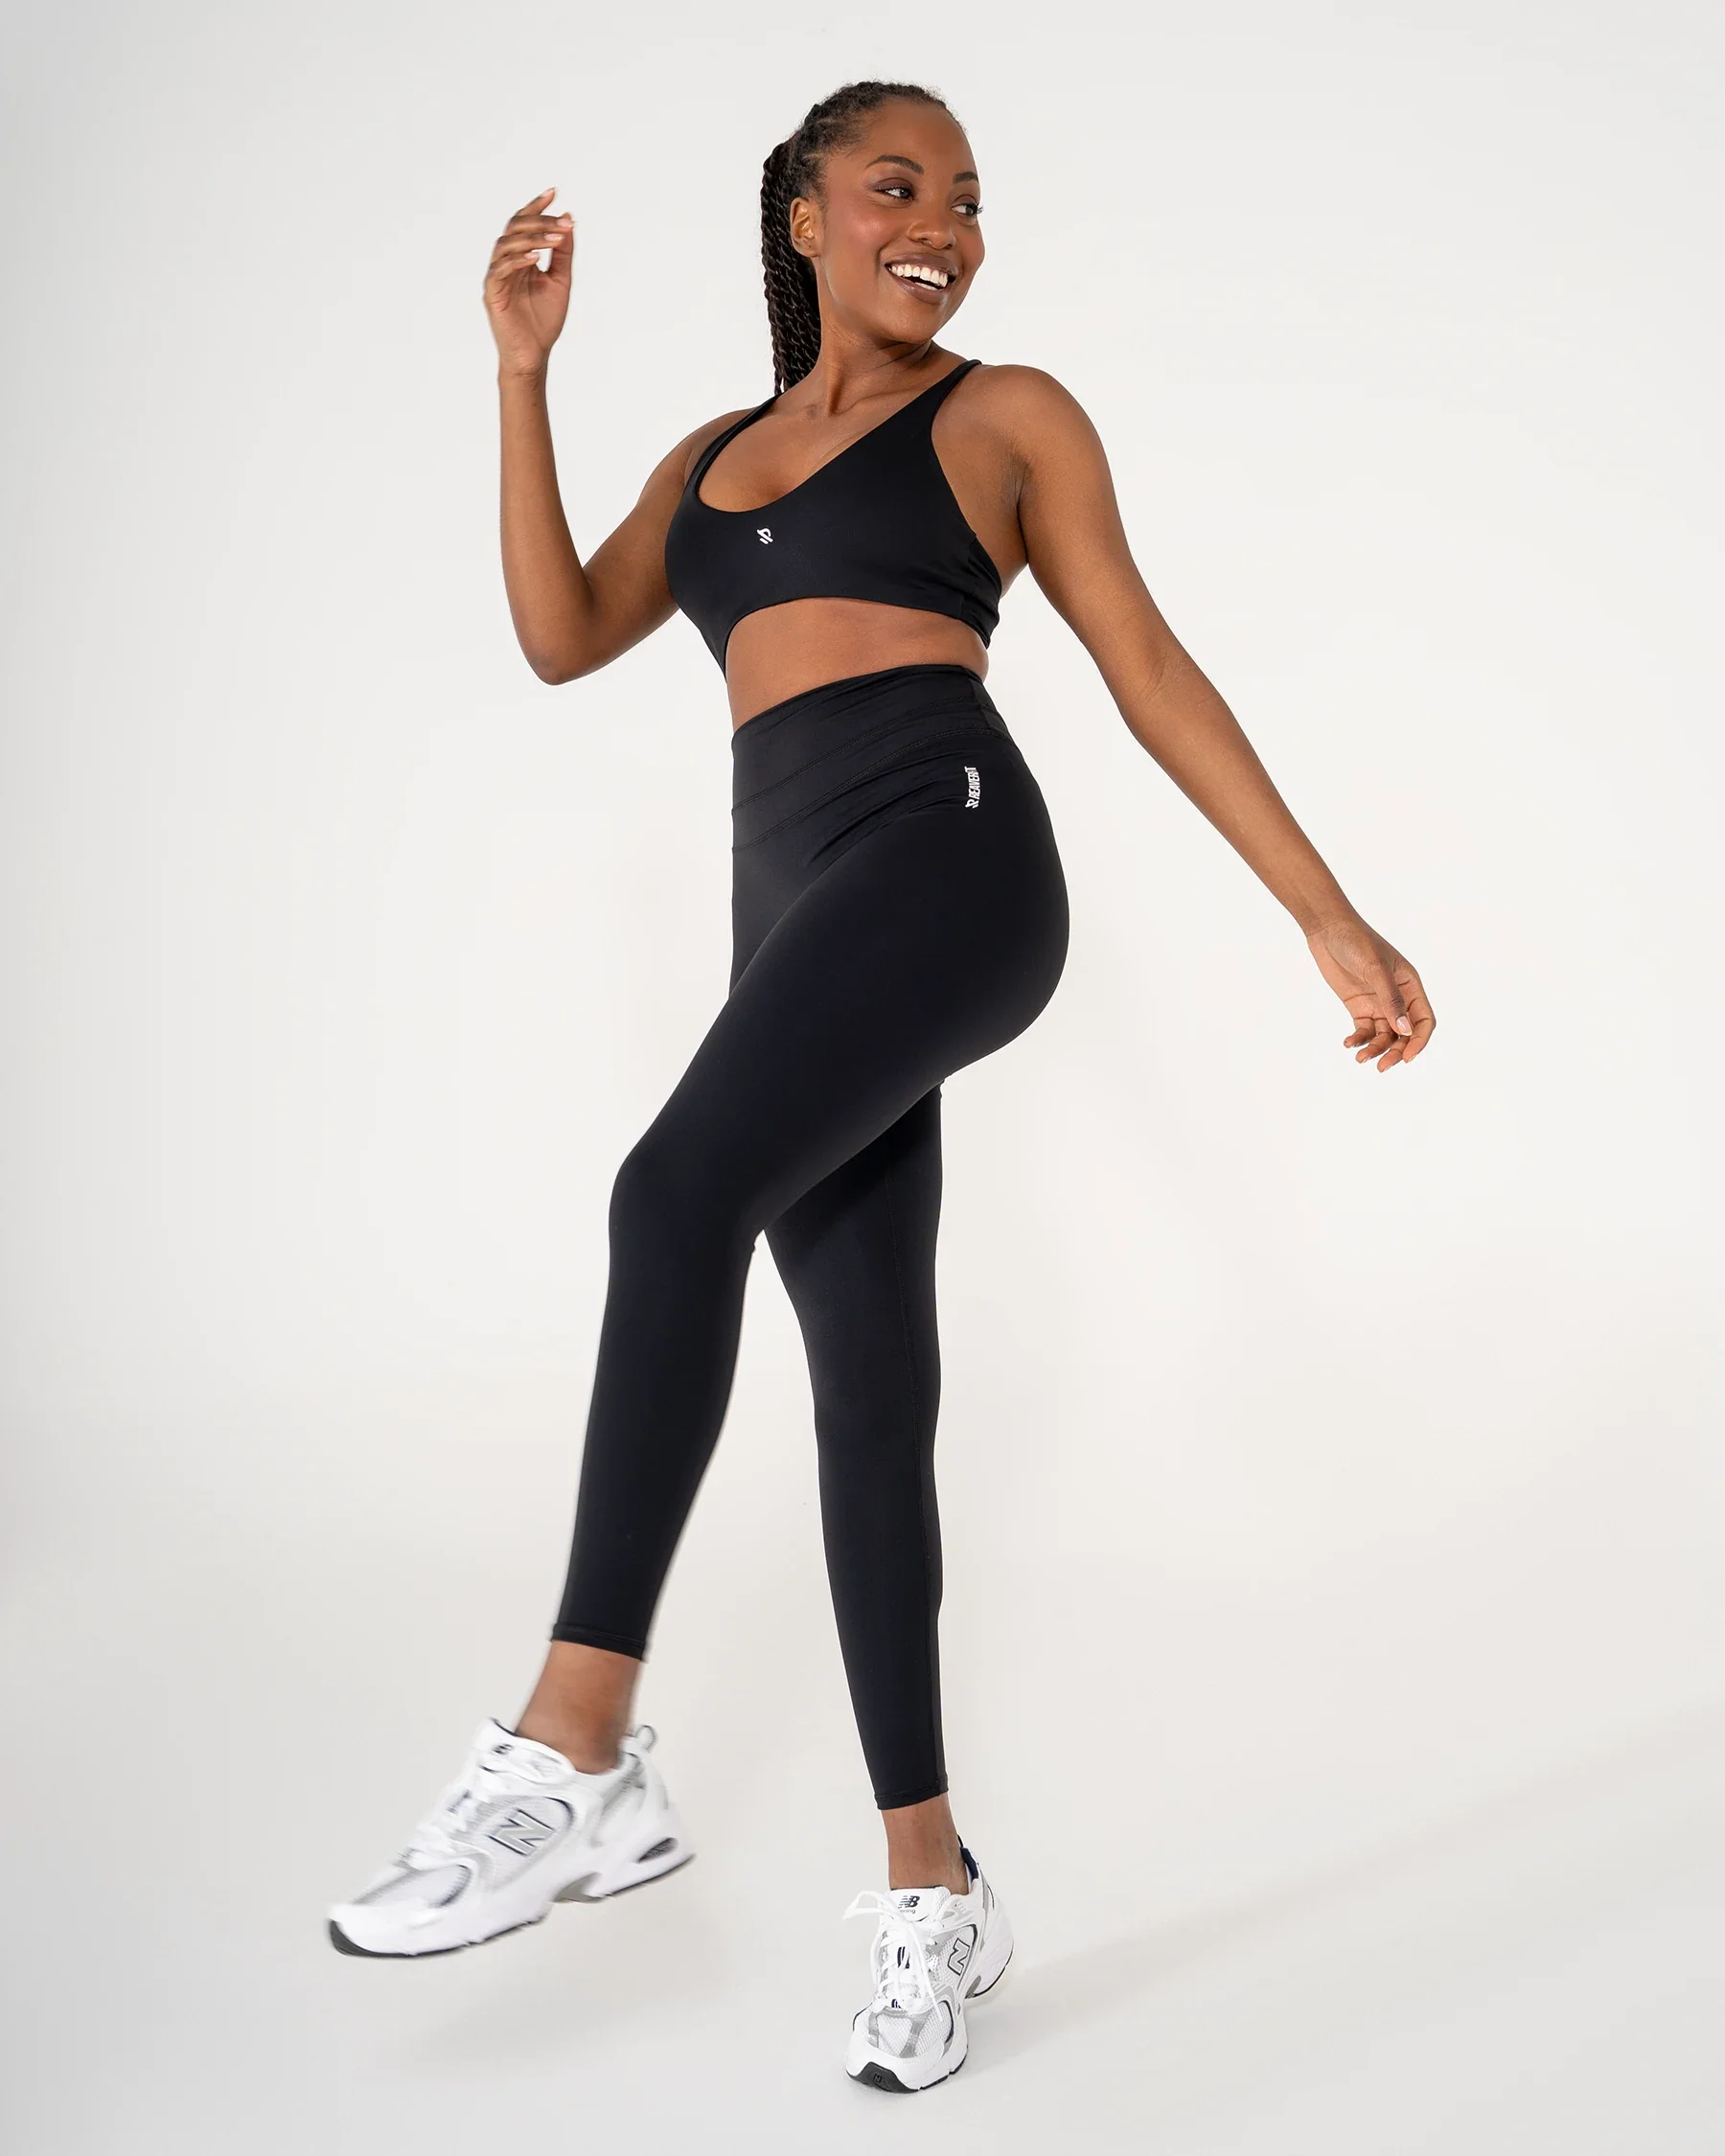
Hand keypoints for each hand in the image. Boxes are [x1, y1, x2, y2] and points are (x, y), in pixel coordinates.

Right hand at [484, 188, 573, 375]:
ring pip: (506, 244)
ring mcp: (497, 276)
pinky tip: (536, 258)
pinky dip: (517, 260)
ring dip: (531, 238)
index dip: (537, 206)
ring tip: (554, 239)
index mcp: (521, 257)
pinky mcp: (492, 293)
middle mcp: (506, 262)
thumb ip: (564, 252)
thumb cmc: (545, 320)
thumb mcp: (561, 281)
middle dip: (538, 221)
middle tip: (561, 223)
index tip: (554, 192)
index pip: (524, 223)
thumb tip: (567, 219)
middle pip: (514, 228)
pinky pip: (500, 269)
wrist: (534, 355)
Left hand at [1305, 914, 1434, 1070]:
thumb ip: (1390, 1000)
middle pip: (1404, 1034)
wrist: (1329, 930)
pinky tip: (1348, 1044)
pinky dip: (1358, 1039)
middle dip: (1395, 1052)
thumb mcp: (1375, 970)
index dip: (1419, 1041)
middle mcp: (1398, 997)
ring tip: (1360, 1058)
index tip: (1408, 1058)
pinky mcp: (1359, 1006)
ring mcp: (1378, 1003)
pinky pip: (1363, 1030)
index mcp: (1410, 986)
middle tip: (1381, 1066)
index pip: (1424, 1020)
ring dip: (1375, 1049)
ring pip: (1383, 1035)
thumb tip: (1405, 1030)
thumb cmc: (1357, 942)